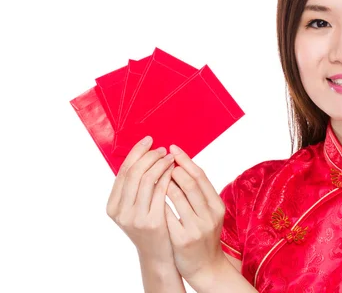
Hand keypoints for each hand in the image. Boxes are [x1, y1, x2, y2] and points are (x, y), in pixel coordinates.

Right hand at [106, 136, 176, 261]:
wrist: (158, 256)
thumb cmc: (150, 227)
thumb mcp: (135, 208)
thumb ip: (135, 187)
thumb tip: (142, 155)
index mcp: (112, 205)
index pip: (123, 171)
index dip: (136, 153)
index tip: (148, 140)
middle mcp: (119, 211)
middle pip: (134, 173)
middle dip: (149, 156)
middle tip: (162, 148)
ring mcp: (134, 217)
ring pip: (147, 179)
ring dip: (159, 164)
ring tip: (170, 156)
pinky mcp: (151, 221)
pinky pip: (160, 191)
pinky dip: (167, 176)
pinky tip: (174, 170)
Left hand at [164, 144, 228, 281]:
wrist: (206, 265)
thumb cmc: (203, 234)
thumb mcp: (208, 212)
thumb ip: (199, 192)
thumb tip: (182, 164)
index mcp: (217, 205)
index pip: (201, 176)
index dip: (186, 159)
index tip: (173, 147)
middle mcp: (209, 215)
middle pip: (190, 183)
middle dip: (173, 168)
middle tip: (161, 159)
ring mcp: (197, 228)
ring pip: (177, 197)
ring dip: (163, 182)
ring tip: (154, 174)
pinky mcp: (183, 239)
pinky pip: (167, 215)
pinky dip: (158, 202)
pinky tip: (150, 195)